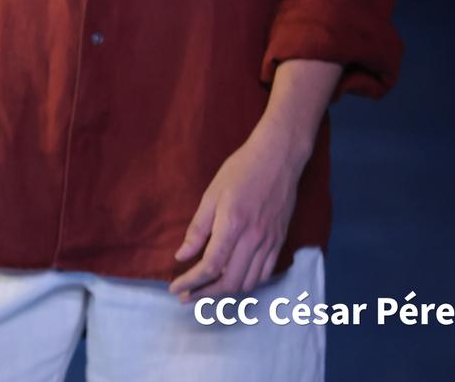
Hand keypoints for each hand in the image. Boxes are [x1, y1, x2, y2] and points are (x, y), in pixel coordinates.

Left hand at [167, 124, 303, 303]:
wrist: (278, 157)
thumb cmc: (241, 170)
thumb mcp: (212, 193)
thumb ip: (198, 228)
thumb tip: (182, 256)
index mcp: (232, 224)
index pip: (210, 266)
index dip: (191, 283)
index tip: (175, 289)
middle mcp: (253, 238)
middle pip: (229, 282)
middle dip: (206, 294)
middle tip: (187, 296)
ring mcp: (269, 242)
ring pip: (248, 283)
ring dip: (226, 293)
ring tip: (207, 291)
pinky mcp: (279, 242)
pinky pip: (265, 274)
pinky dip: (248, 283)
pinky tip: (234, 279)